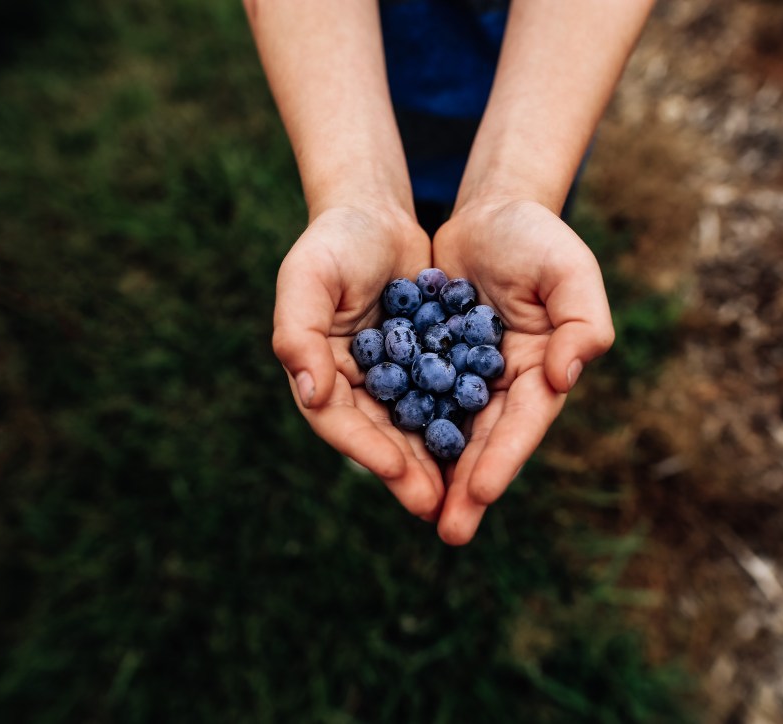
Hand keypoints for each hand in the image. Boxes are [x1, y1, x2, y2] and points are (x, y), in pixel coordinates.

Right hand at [273, 204, 443, 519]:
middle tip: (434, 507)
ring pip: (412, 429)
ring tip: (462, 497)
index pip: (337, 420)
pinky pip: (441, 402)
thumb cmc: (334, 241)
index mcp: (318, 370)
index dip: (366, 448)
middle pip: (377, 436)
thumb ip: (299, 332)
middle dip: (405, 473)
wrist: (377, 215)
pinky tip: (484, 449)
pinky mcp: (423, 367)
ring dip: (434, 463)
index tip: (398, 470)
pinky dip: (457, 425)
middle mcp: (350, 384)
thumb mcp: (308, 276)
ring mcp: (388, 379)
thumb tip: (311, 393)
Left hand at [431, 199, 615, 543]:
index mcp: (542, 370)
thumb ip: (583, 322)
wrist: (491, 214)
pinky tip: (386, 461)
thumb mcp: (570, 269)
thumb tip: (565, 377)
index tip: (480, 490)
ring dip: (436, 474)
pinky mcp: (433, 363)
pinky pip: (417, 402)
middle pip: (486, 443)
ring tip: (419, 514)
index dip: (504, 457)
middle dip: (469, 488)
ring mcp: (468, 378)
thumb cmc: (536, 237)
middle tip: (450, 533)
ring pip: (449, 433)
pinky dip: (405, 431)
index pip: (523, 422)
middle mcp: (507, 385)